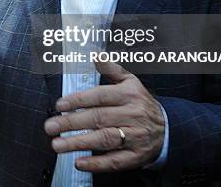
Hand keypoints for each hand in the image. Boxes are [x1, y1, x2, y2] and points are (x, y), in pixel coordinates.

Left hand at [44, 61, 164, 171]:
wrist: (169, 128)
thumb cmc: (141, 104)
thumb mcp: (131, 82)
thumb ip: (112, 69)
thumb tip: (96, 55)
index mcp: (129, 95)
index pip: (100, 96)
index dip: (78, 100)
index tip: (59, 105)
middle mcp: (132, 115)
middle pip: (98, 118)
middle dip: (71, 123)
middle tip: (51, 126)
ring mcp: (135, 137)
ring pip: (105, 139)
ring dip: (79, 143)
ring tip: (58, 144)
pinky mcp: (136, 156)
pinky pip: (115, 161)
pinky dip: (96, 163)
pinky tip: (79, 162)